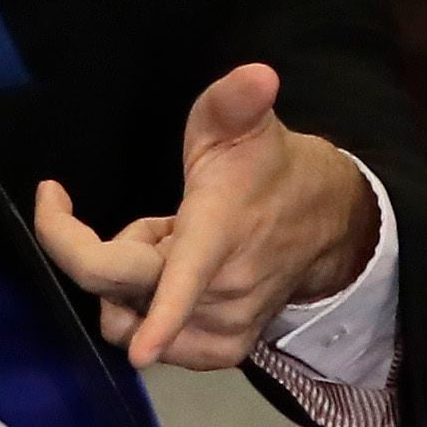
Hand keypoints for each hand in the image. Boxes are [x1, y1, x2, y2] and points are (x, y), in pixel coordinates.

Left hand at [31, 62, 375, 371]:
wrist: (324, 222)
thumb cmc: (266, 169)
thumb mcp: (244, 124)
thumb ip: (235, 100)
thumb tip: (257, 76)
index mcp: (218, 236)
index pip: (182, 282)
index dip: (161, 318)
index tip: (142, 349)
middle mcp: (220, 293)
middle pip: (118, 290)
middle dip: (102, 247)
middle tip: (155, 218)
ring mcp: (222, 328)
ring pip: (126, 315)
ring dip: (130, 279)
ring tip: (173, 246)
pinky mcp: (221, 351)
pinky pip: (149, 343)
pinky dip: (146, 311)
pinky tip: (178, 279)